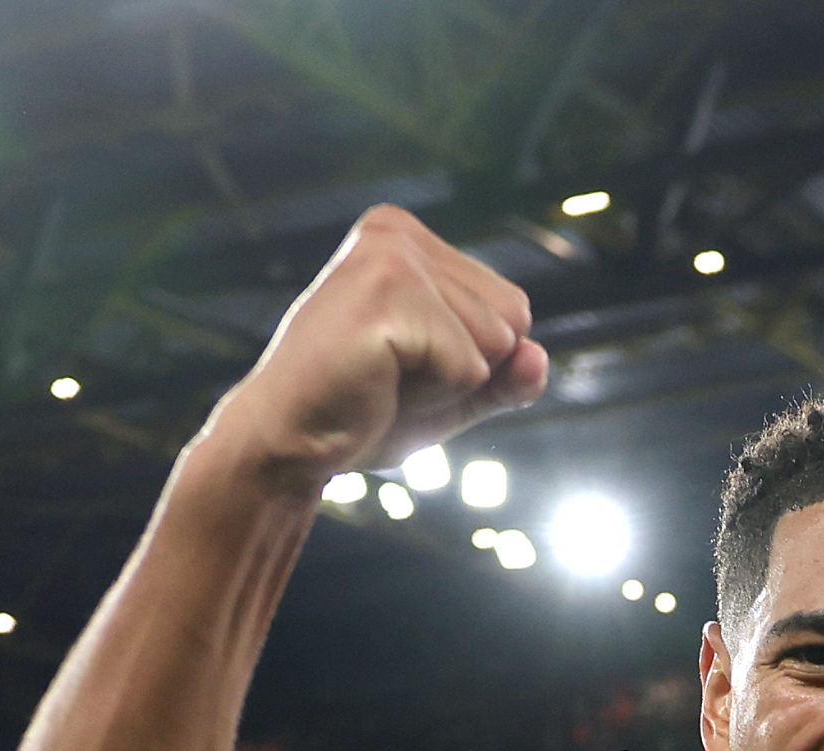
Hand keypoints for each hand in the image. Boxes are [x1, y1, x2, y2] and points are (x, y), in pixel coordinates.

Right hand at [201, 206, 548, 493]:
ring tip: (379, 379)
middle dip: (463, 371)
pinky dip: (432, 397)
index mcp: (407, 238)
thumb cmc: (358, 414)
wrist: (285, 446)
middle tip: (387, 377)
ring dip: (445, 385)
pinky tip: (374, 385)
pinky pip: (470, 368)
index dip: (470, 359)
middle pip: (513, 319)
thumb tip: (538, 356)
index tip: (399, 365)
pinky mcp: (391, 297)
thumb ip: (504, 376)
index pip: (512, 306)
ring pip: (497, 343)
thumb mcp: (449, 393)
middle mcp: (398, 232)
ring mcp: (393, 257)